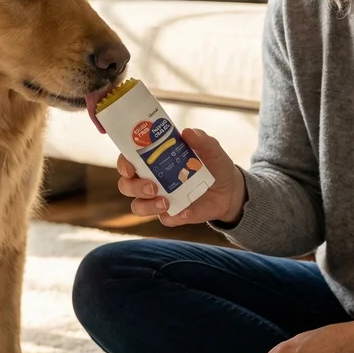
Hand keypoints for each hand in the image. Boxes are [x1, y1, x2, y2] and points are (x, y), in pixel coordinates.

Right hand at [115, 128, 246, 226]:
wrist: (230, 189)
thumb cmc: (214, 164)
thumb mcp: (211, 148)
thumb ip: (200, 139)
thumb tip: (187, 132)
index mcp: (154, 160)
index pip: (128, 161)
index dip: (123, 165)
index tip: (130, 168)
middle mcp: (151, 180)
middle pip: (127, 186)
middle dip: (135, 187)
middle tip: (152, 187)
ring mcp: (160, 199)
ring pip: (138, 207)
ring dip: (147, 206)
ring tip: (166, 202)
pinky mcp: (173, 214)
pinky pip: (165, 220)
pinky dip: (173, 217)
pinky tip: (186, 211)